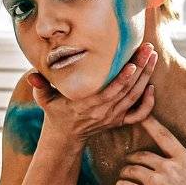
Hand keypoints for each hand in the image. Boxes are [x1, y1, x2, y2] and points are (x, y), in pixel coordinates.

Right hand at [28, 44, 156, 145]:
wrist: (65, 136)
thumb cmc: (55, 111)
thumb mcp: (43, 99)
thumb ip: (39, 86)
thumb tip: (33, 75)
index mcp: (86, 106)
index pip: (109, 92)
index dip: (122, 79)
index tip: (132, 63)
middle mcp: (103, 112)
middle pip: (127, 91)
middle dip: (140, 69)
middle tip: (148, 49)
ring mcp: (113, 118)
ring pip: (135, 98)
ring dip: (146, 77)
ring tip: (152, 57)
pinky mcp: (119, 121)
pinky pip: (139, 115)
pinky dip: (148, 103)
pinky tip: (151, 86)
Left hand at [114, 116, 185, 184]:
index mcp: (184, 160)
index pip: (164, 136)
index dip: (150, 123)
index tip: (141, 115)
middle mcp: (169, 167)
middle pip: (141, 156)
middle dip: (132, 160)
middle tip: (129, 165)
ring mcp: (157, 182)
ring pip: (131, 170)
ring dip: (125, 174)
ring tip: (125, 179)